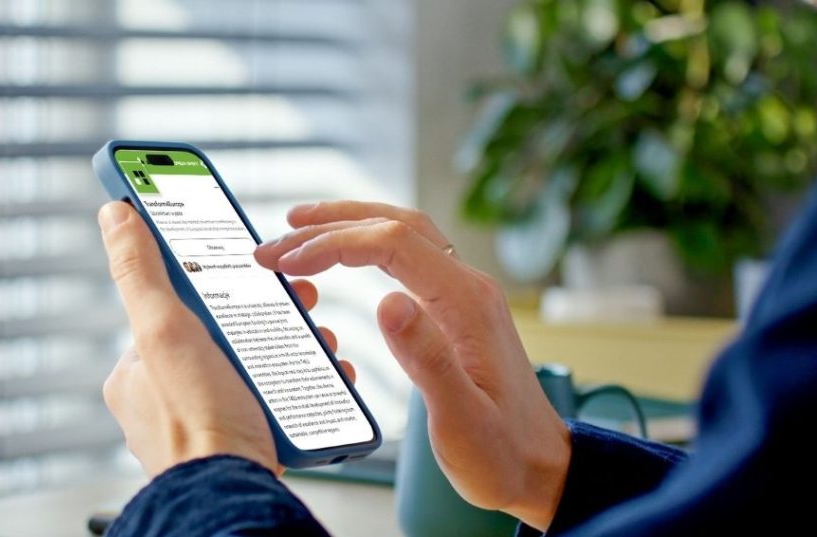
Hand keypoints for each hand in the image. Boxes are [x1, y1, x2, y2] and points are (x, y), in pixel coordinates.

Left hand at [97, 201, 353, 477]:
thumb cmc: (198, 421)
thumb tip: (115, 214)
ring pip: (251, 365)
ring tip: (318, 338)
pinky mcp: (240, 441)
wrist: (236, 496)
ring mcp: (204, 420)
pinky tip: (319, 375)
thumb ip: (140, 271)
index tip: (250, 262)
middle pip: (222, 332)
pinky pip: (270, 400)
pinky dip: (298, 384)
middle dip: (265, 312)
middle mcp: (165, 398)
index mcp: (137, 371)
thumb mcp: (164, 330)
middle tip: (299, 297)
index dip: (217, 276)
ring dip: (289, 346)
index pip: (175, 304)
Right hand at [254, 201, 569, 530]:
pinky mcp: (456, 310)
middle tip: (276, 241)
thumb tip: (386, 302)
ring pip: (405, 233)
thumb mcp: (459, 418)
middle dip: (331, 225)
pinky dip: (369, 244)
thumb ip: (426, 359)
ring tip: (300, 226)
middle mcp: (469, 288)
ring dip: (351, 223)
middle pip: (396, 225)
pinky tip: (345, 253)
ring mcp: (464, 296)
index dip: (334, 244)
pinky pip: (410, 257)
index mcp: (468, 304)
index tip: (288, 261)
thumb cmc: (501, 453)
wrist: (540, 469)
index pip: (393, 244)